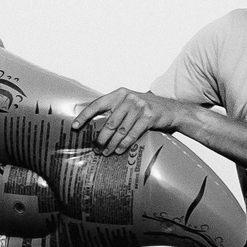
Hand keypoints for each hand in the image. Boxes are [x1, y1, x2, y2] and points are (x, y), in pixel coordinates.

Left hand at [74, 88, 188, 154]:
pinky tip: (119, 150)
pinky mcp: (149, 116)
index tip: (74, 126)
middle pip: (109, 122)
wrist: (172, 109)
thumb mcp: (129, 104)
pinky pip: (133, 134)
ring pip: (120, 130)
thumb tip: (94, 126)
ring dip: (111, 144)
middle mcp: (128, 98)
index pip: (97, 104)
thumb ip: (115, 110)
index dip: (84, 115)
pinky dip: (124, 144)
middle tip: (96, 149)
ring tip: (106, 153)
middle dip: (100, 138)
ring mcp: (139, 106)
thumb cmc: (146, 109)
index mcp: (119, 94)